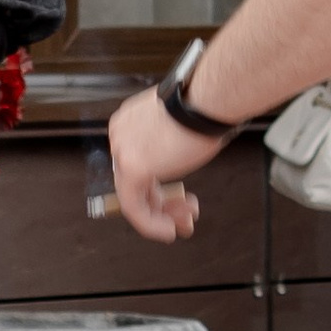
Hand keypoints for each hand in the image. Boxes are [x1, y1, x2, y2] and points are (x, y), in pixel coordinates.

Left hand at [108, 84, 222, 242]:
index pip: (139, 164)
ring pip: (133, 197)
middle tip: (186, 216)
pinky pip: (134, 207)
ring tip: (183, 226)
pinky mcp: (133, 168)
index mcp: (129, 123)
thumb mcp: (181, 126)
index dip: (161, 188)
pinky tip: (169, 231)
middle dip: (163, 204)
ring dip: (161, 217)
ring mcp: (123, 151)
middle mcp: (120, 135)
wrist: (210, 99)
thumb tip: (178, 159)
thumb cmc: (205, 105)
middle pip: (136, 182)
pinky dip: (151, 224)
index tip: (183, 198)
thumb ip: (169, 146)